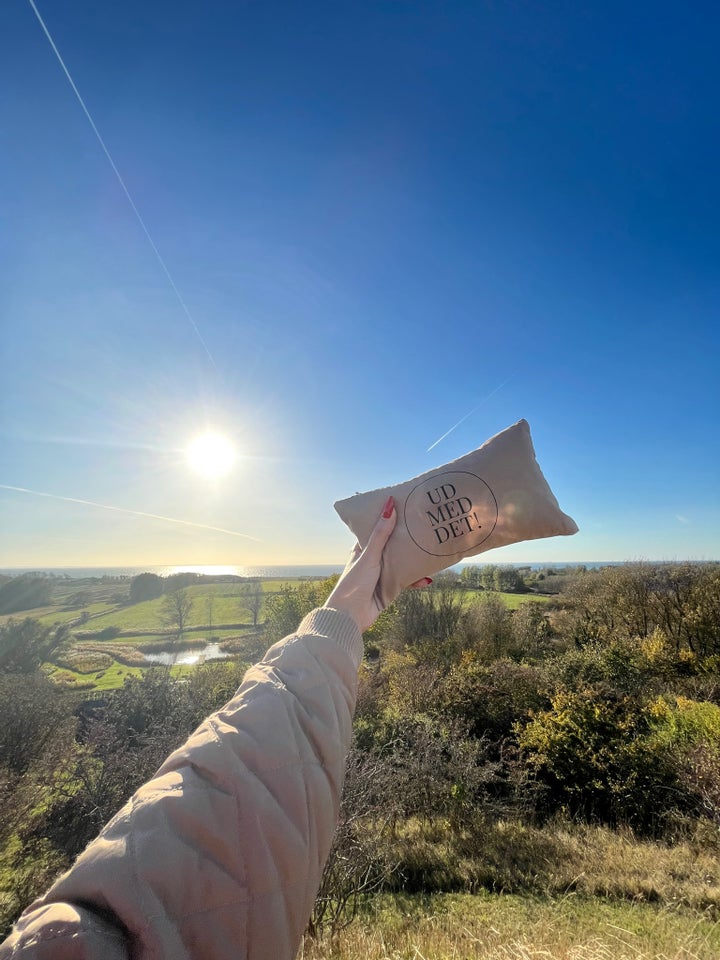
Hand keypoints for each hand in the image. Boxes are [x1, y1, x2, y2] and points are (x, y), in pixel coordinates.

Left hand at [325, 496, 431, 631]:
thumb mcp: (369, 556)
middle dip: (407, 539)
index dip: (390, 519)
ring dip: (414, 560)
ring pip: (402, 563)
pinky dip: (416, 580)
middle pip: (393, 546)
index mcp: (362, 549)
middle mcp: (372, 560)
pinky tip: (427, 579)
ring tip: (431, 550)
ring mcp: (382, 575)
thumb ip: (381, 534)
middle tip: (426, 527)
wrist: (350, 617)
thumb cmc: (355, 583)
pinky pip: (406, 581)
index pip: (377, 529)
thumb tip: (390, 505)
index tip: (406, 508)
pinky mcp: (389, 589)